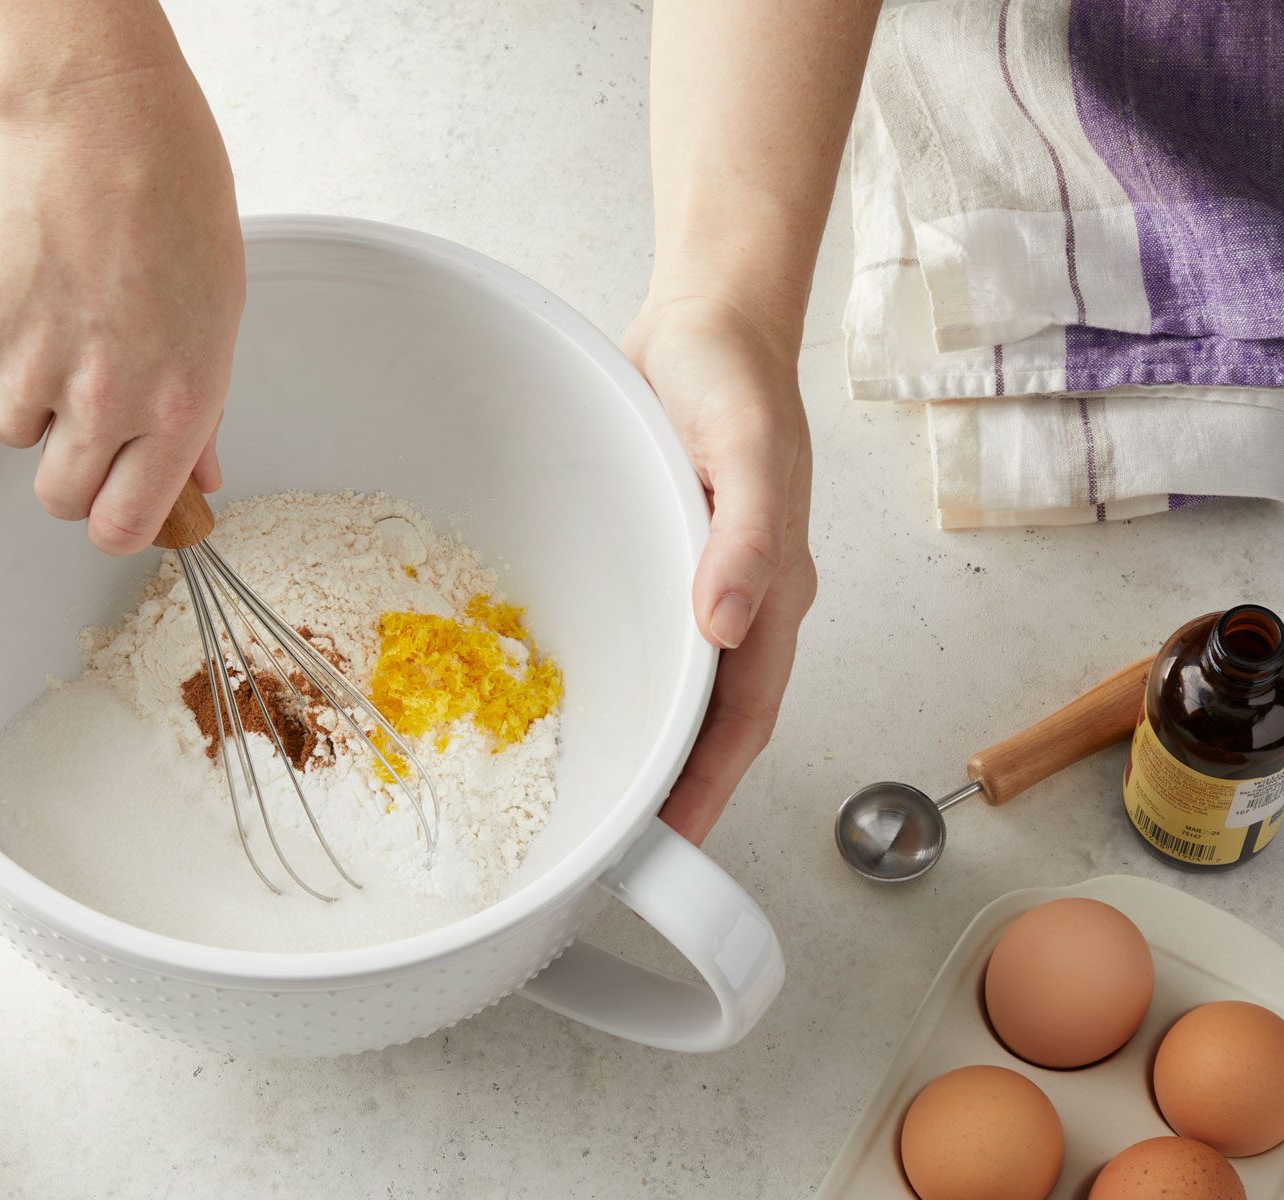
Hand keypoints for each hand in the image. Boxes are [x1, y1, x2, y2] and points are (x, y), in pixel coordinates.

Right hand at [0, 66, 244, 553]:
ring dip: (29, 393)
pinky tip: (27, 278)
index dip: (115, 521)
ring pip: (13, 429)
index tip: (111, 507)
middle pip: (59, 498)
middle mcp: (103, 401)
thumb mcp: (217, 311)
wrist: (92, 118)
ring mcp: (29, 371)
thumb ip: (201, 407)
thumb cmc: (168, 193)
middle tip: (80, 411)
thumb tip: (199, 470)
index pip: (126, 523)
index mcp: (176, 404)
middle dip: (68, 469)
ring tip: (60, 314)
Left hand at [622, 295, 816, 844]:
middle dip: (680, 787)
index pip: (745, 715)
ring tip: (604, 791)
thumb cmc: (733, 380)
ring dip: (655, 743)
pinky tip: (598, 697)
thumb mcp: (748, 449)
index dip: (710, 785)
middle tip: (620, 843)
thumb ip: (749, 537)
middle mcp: (744, 601)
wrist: (708, 322)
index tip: (670, 844)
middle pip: (716, 719)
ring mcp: (707, 583)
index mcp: (773, 592)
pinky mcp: (669, 558)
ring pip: (686, 687)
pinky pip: (657, 640)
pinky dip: (635, 682)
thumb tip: (727, 627)